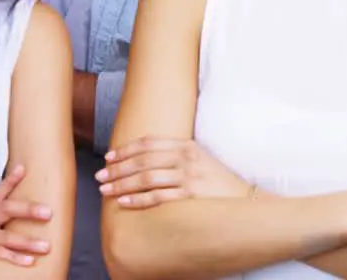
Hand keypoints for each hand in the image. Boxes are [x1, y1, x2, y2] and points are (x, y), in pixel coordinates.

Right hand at [0, 164, 52, 265]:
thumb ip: (5, 224)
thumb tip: (34, 215)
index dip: (9, 182)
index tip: (22, 169)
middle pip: (5, 210)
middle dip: (27, 209)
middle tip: (48, 212)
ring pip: (5, 237)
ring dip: (27, 241)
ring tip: (46, 246)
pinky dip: (14, 258)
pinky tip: (30, 261)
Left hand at [97, 136, 250, 207]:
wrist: (246, 200)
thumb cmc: (218, 180)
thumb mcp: (198, 158)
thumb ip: (175, 154)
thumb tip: (143, 158)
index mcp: (186, 145)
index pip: (148, 143)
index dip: (125, 150)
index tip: (108, 158)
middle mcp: (185, 158)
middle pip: (142, 160)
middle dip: (117, 168)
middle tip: (100, 176)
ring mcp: (189, 176)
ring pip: (146, 178)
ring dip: (122, 184)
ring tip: (105, 190)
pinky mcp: (191, 196)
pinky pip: (158, 197)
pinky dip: (138, 199)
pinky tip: (124, 202)